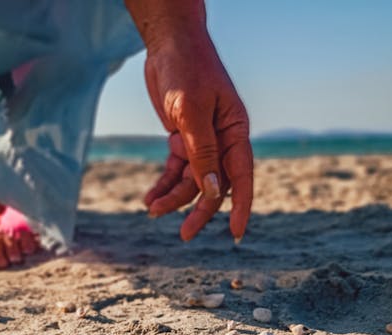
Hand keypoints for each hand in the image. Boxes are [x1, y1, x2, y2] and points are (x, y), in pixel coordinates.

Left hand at [142, 32, 252, 241]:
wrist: (167, 43)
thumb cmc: (185, 70)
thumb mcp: (192, 112)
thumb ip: (202, 152)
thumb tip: (211, 191)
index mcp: (236, 131)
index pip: (242, 177)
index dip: (241, 207)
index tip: (237, 234)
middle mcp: (223, 139)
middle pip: (214, 184)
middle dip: (199, 210)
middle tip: (184, 235)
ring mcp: (202, 140)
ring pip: (192, 180)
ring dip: (173, 196)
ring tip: (152, 209)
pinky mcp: (182, 138)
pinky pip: (176, 169)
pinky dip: (164, 183)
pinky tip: (149, 197)